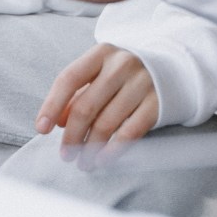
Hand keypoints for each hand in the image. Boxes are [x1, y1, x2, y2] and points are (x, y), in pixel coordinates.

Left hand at [37, 43, 159, 159]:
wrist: (174, 68)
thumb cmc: (126, 74)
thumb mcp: (101, 74)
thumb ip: (78, 94)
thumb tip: (59, 121)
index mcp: (101, 54)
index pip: (69, 78)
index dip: (52, 105)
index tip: (41, 129)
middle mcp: (121, 65)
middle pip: (86, 106)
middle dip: (71, 137)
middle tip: (65, 155)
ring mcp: (141, 83)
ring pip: (106, 123)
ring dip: (90, 149)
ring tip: (83, 162)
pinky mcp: (157, 103)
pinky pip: (130, 132)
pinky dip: (113, 150)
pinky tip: (103, 159)